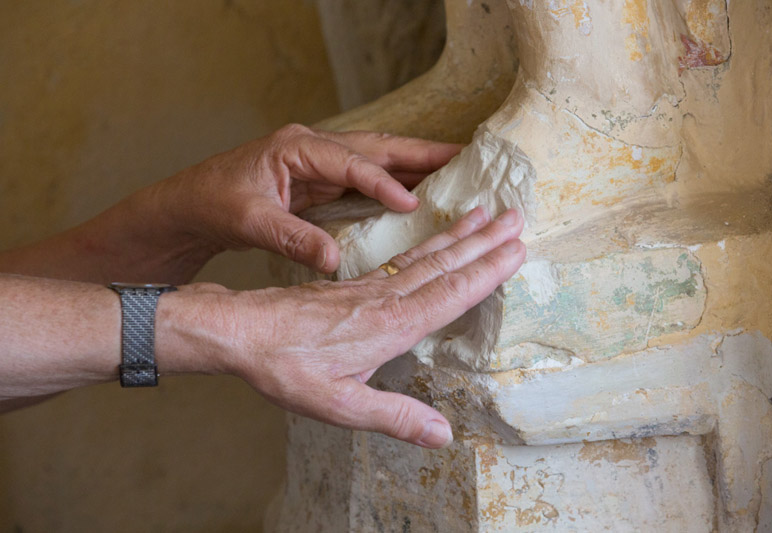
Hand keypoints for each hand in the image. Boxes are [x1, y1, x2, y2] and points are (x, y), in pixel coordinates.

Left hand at [147, 124, 462, 272]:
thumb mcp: (249, 222)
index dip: (383, 182)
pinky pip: (367, 176)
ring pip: (376, 157)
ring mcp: (318, 160)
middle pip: (376, 146)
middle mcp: (312, 146)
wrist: (189, 205)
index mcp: (295, 149)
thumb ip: (292, 239)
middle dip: (420, 152)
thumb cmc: (212, 203)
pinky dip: (396, 181)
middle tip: (464, 158)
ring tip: (456, 170)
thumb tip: (332, 261)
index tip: (412, 203)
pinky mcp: (320, 177)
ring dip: (415, 163)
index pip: (350, 163)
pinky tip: (420, 192)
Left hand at [165, 207, 525, 447]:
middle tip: (515, 214)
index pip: (450, 292)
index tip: (517, 248)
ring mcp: (369, 288)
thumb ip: (392, 417)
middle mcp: (385, 299)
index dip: (486, 271)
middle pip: (444, 263)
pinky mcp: (353, 285)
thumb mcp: (338, 405)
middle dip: (483, 240)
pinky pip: (401, 258)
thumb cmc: (284, 368)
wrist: (239, 331)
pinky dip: (426, 243)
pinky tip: (434, 242)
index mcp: (390, 325)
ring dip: (458, 234)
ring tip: (484, 212)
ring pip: (424, 255)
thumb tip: (443, 435)